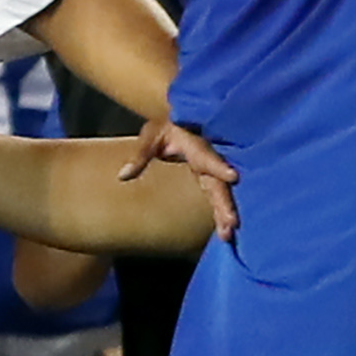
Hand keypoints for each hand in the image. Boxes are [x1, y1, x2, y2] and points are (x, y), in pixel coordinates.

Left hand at [122, 116, 238, 238]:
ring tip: (228, 233)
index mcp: (195, 145)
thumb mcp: (150, 135)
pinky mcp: (210, 179)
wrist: (182, 122)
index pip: (207, 157)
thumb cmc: (165, 128)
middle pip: (218, 182)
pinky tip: (225, 230)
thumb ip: (139, 155)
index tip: (233, 177)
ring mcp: (211, 170)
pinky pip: (217, 196)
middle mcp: (208, 159)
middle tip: (231, 222)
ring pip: (220, 192)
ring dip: (225, 212)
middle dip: (225, 202)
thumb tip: (122, 176)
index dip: (219, 167)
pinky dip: (222, 212)